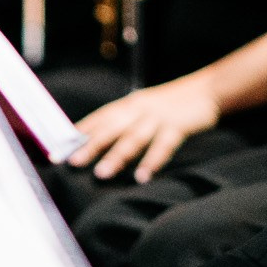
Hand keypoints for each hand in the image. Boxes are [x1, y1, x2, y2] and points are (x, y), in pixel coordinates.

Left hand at [64, 76, 220, 180]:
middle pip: (111, 127)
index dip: (78, 135)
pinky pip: (164, 145)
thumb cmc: (170, 105)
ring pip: (134, 137)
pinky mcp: (178, 125)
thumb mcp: (143, 108)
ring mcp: (158, 117)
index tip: (58, 151)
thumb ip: (121, 123)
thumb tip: (90, 142)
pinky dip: (152, 161)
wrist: (208, 90)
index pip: (98, 119)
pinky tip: (142, 176)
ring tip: (102, 174)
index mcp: (128, 105)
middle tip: (73, 162)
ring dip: (117, 155)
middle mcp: (139, 109)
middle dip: (91, 145)